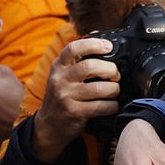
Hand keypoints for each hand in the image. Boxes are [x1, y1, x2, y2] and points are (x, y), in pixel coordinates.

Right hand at [31, 38, 119, 162]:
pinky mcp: (74, 112)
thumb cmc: (63, 96)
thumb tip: (98, 38)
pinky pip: (101, 106)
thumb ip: (78, 60)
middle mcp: (60, 79)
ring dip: (114, 89)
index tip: (108, 46)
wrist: (49, 126)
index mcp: (59, 66)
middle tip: (115, 75)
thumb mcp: (64, 75)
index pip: (74, 48)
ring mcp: (66, 96)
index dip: (93, 44)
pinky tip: (111, 105)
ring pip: (99, 88)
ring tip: (114, 91)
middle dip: (110, 70)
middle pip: (90, 67)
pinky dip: (112, 106)